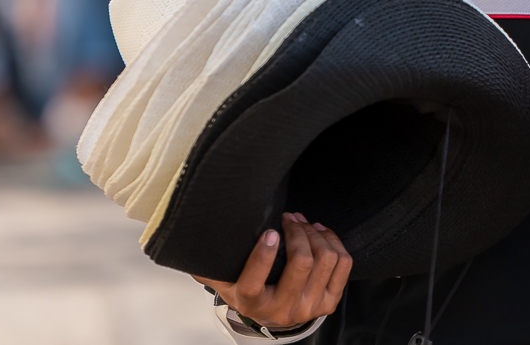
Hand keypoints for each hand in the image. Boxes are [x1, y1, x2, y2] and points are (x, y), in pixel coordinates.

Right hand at [194, 212, 351, 329]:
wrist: (269, 312)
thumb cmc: (247, 287)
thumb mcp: (223, 276)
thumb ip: (207, 260)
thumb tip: (186, 236)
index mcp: (251, 302)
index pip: (254, 280)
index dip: (265, 253)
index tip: (270, 231)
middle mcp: (282, 310)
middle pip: (302, 262)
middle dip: (298, 231)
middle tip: (289, 218)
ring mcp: (309, 307)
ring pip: (325, 259)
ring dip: (315, 233)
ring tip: (303, 222)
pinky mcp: (329, 301)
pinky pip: (343, 264)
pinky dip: (333, 241)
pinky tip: (320, 232)